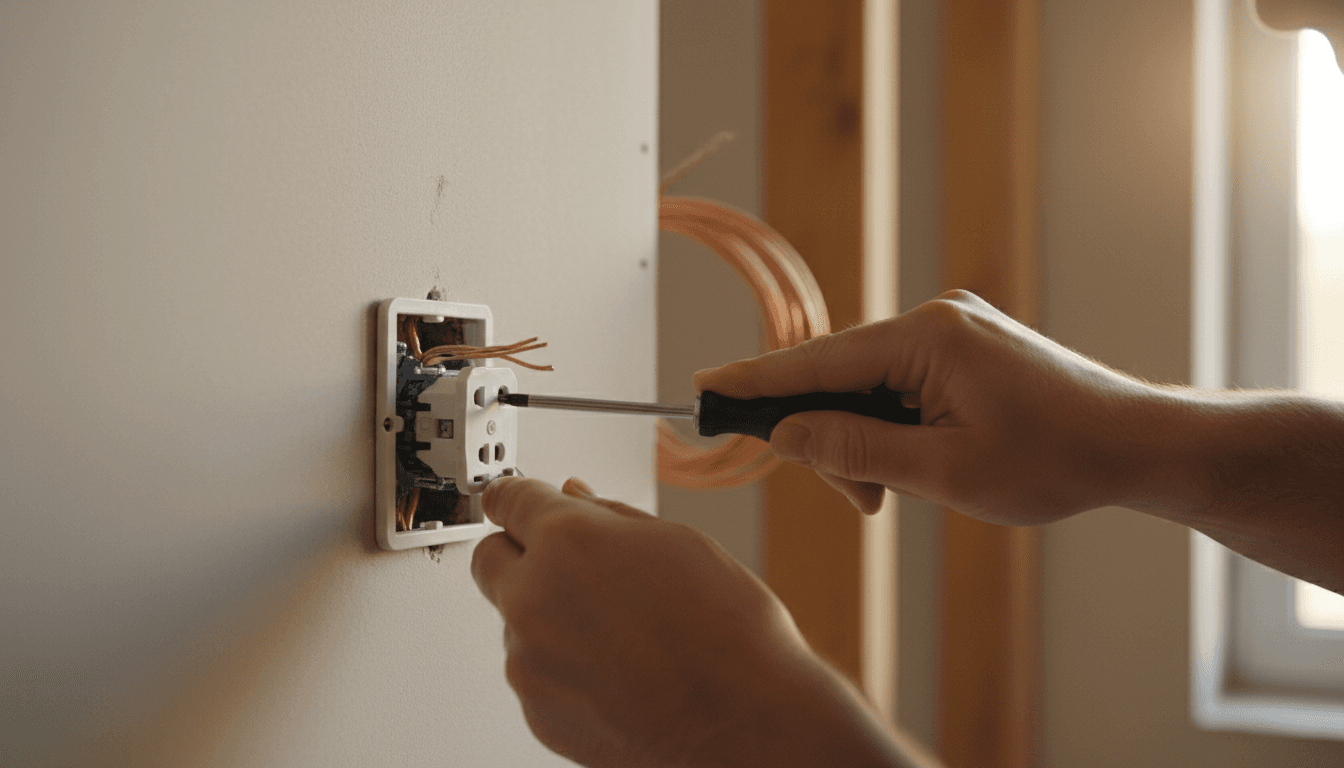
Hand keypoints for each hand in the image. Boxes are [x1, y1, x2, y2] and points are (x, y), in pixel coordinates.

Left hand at [471, 476, 926, 767]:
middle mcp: (534, 599)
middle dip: (520, 552)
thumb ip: (610, 516)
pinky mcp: (537, 710)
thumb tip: (575, 499)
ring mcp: (529, 661)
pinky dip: (562, 664)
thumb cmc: (729, 638)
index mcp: (568, 542)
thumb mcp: (678, 544)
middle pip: (489, 557)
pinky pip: (534, 670)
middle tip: (568, 562)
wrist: (747, 726)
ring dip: (548, 613)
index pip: (507, 499)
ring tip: (621, 629)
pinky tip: (618, 667)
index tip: (516, 501)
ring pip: (515, 618)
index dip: (516, 496)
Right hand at [694, 290, 1169, 523]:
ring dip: (864, 442)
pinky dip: (891, 429)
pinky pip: (901, 385)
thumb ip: (856, 449)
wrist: (1136, 444)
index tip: (701, 387)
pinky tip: (911, 467)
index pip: (817, 360)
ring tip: (890, 496)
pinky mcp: (965, 348)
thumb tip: (786, 433)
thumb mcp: (945, 471)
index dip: (755, 381)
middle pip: (840, 376)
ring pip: (869, 386)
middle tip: (857, 501)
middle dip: (830, 439)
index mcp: (927, 338)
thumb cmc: (1055, 459)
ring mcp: (953, 331)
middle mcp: (935, 320)